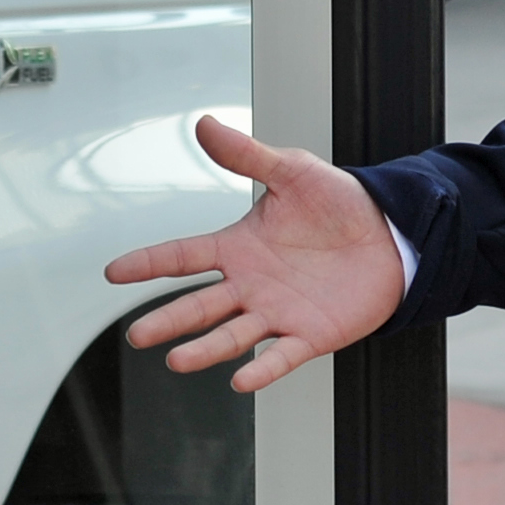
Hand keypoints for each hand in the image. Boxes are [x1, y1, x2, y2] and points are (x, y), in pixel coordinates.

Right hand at [104, 114, 406, 392]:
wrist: (391, 234)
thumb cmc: (338, 203)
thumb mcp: (292, 171)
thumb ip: (248, 156)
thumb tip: (205, 124)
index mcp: (239, 246)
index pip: (184, 256)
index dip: (149, 263)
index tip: (113, 272)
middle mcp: (250, 284)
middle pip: (199, 306)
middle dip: (167, 320)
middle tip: (137, 336)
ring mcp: (277, 313)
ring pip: (232, 335)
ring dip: (205, 348)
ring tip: (177, 359)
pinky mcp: (310, 335)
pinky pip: (281, 356)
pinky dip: (261, 368)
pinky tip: (240, 381)